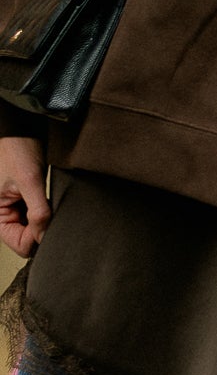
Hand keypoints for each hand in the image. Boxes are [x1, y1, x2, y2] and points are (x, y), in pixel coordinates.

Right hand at [0, 135, 50, 256]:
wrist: (24, 129)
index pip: (20, 245)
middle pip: (29, 239)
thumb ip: (38, 212)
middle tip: (52, 212)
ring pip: (36, 229)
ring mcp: (18, 208)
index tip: (48, 222)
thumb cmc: (18, 149)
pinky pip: (41, 216)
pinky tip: (53, 200)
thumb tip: (44, 237)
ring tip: (51, 202)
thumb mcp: (30, 181)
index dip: (36, 238)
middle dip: (42, 229)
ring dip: (46, 220)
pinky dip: (49, 212)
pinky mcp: (29, 200)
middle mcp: (6, 214)